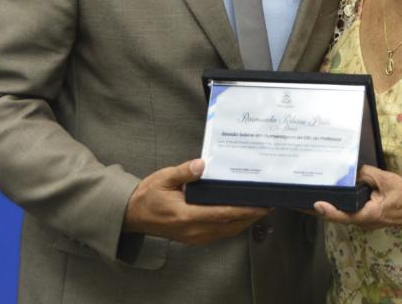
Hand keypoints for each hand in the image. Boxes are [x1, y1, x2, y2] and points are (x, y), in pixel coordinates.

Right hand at [123, 159, 268, 244]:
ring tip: (259, 207)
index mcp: (187, 216)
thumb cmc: (148, 195)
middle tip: (269, 202)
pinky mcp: (194, 238)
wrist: (133, 215)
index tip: (261, 204)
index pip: (223, 214)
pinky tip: (240, 214)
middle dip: (251, 215)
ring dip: (244, 221)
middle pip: (230, 225)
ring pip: (227, 231)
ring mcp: (194, 237)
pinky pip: (220, 233)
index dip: (245, 210)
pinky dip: (233, 224)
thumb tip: (202, 164)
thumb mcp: (164, 178)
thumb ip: (185, 172)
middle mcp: (194, 230)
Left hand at [314, 165, 401, 231]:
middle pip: (338, 215)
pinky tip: (333, 192)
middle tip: (301, 195)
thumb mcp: (386, 180)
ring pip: (343, 213)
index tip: (314, 204)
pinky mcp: (368, 216)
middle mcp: (364, 222)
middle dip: (319, 207)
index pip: (343, 216)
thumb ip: (366, 175)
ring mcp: (365, 221)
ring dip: (329, 204)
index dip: (327, 210)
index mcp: (368, 215)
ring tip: (310, 192)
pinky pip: (351, 210)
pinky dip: (341, 202)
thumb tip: (350, 173)